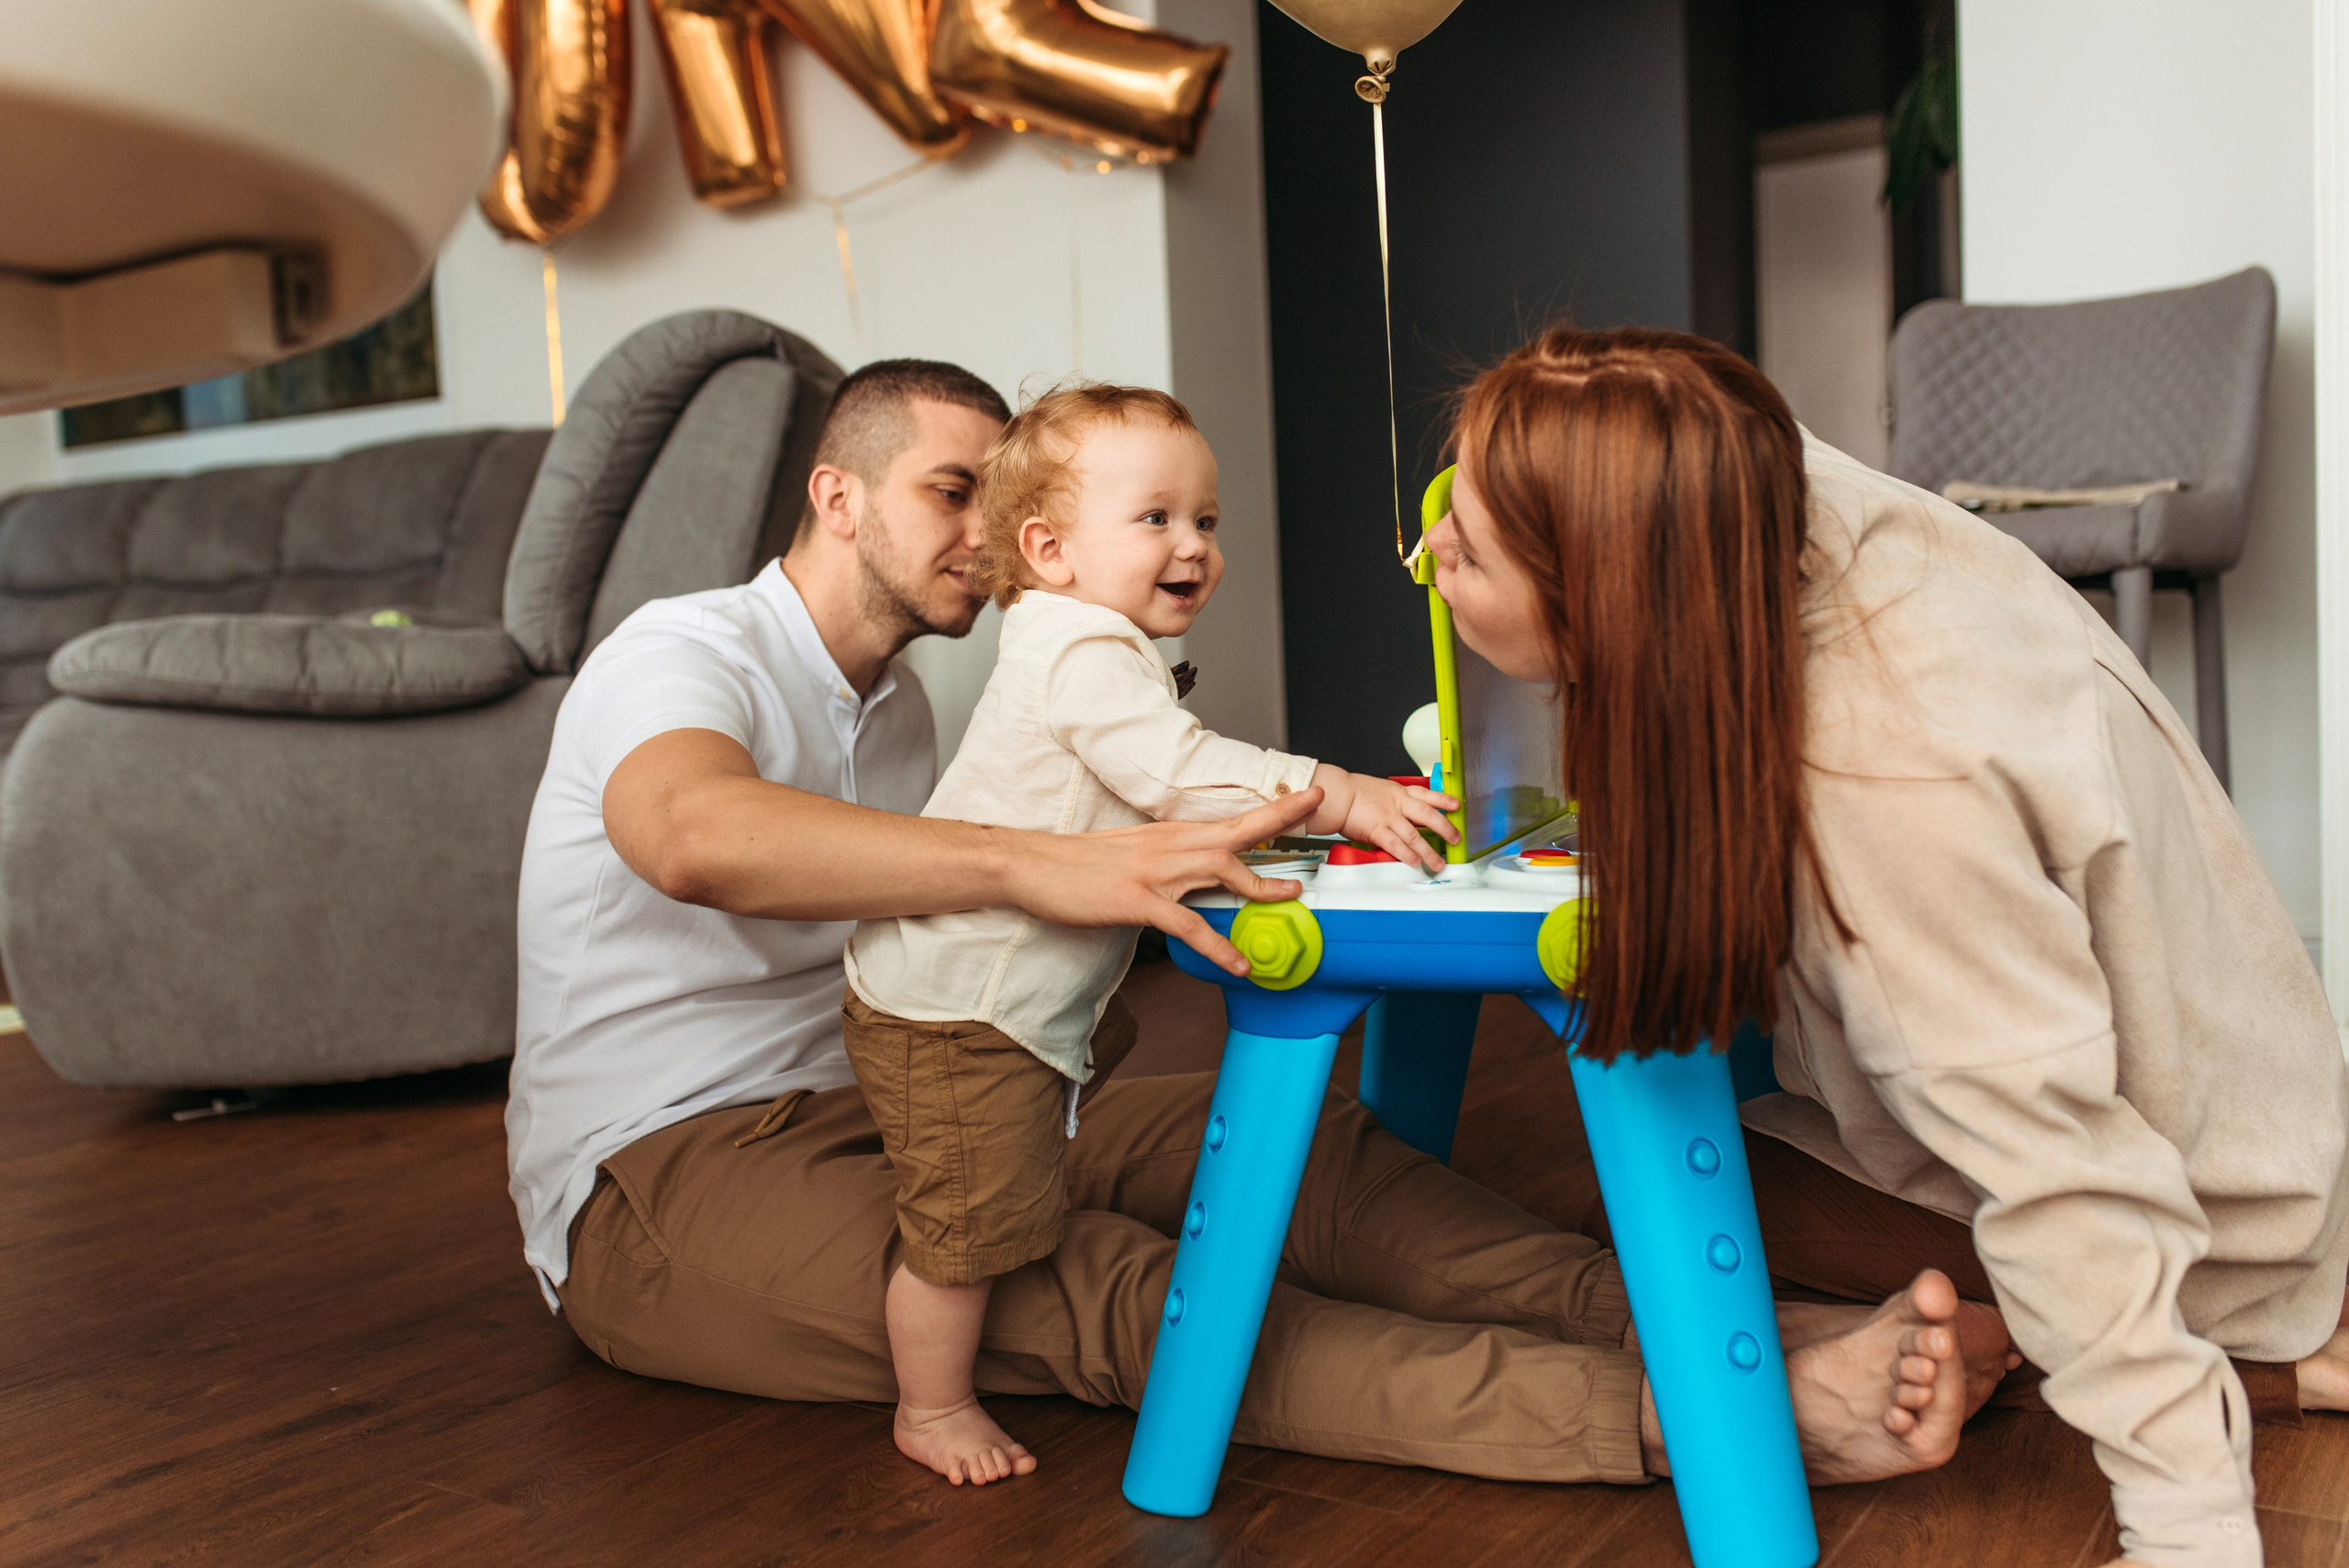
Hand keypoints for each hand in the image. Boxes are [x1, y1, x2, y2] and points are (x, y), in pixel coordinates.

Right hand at [1001, 790, 1322, 975]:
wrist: (1033, 866)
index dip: (1271, 806)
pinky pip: (1189, 926)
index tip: (1305, 796)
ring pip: (1223, 872)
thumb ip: (1170, 860)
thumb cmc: (1079, 864)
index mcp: (1171, 834)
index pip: (1231, 818)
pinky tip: (1238, 963)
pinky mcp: (1139, 901)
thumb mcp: (1134, 852)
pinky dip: (1219, 947)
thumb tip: (1198, 873)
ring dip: (1262, 887)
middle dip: (1282, 817)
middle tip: (1320, 810)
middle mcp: (1171, 846)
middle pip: (1239, 830)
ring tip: (1294, 899)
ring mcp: (1157, 872)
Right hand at [1333, 772, 1458, 873]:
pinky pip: (1395, 844)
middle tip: (1455, 839)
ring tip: (1438, 863)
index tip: (1456, 806)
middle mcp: (1397, 804)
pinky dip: (1407, 854)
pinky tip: (1415, 862)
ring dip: (1428, 851)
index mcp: (1399, 793)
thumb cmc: (1354, 792)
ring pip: (1414, 835)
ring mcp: (1388, 817)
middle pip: (1428, 815)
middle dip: (1445, 828)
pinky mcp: (1376, 830)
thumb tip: (1405, 815)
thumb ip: (1395, 802)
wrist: (1337, 794)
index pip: (1427, 794)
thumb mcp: (1381, 790)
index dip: (1444, 800)